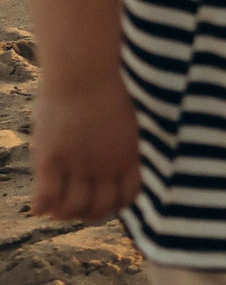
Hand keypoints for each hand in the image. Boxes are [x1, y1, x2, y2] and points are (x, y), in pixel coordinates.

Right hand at [32, 78, 140, 220]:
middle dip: (89, 214)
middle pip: (100, 209)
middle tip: (77, 208)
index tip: (103, 201)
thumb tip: (122, 151)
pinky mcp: (51, 159)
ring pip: (73, 209)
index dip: (115, 206)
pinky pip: (46, 198)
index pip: (127, 198)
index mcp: (128, 155)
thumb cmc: (105, 85)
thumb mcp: (124, 119)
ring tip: (58, 208)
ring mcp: (78, 164)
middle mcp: (105, 165)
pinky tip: (40, 205)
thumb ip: (121, 141)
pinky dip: (41, 207)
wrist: (84, 70)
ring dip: (64, 213)